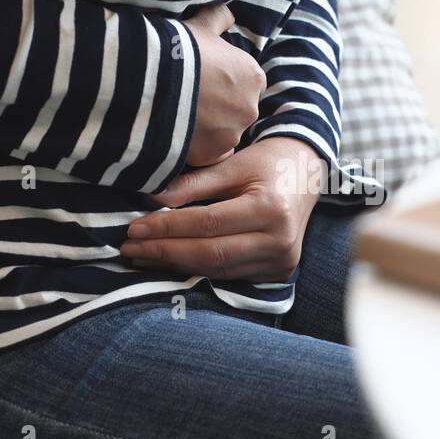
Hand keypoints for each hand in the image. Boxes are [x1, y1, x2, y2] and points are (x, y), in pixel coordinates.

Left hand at [121, 137, 323, 281]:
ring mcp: (281, 262)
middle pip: (211, 254)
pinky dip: (198, 269)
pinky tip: (172, 261)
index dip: (167, 228)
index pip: (208, 224)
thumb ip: (194, 183)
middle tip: (129, 247)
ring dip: (176, 264)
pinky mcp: (278, 272)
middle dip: (165, 252)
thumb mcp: (233, 164)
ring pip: (217, 270)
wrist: (310, 175)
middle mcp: (280, 241)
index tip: (134, 228)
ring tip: (143, 255)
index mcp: (270, 209)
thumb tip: (151, 199)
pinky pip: (229, 274)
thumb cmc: (269, 163)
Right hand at [182, 4, 265, 165]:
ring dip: (206, 129)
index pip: (247, 84)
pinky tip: (177, 133)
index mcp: (253, 77)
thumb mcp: (199, 27)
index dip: (225, 83)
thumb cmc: (178, 50)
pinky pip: (206, 155)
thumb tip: (228, 13)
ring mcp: (231, 135)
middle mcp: (249, 109)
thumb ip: (217, 19)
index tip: (204, 81)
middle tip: (189, 99)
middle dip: (217, 108)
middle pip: (235, 111)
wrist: (150, 81)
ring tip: (178, 116)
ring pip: (221, 134)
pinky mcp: (210, 155)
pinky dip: (195, 147)